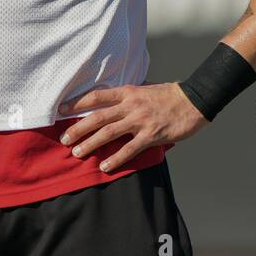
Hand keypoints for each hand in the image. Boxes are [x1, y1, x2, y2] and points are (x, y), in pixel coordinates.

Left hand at [58, 83, 207, 171]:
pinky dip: (116, 158)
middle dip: (78, 128)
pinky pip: (130, 148)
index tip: (60, 110)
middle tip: (64, 138)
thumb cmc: (168, 95)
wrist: (194, 100)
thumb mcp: (144, 89)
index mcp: (127, 92)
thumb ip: (127, 97)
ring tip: (77, 153)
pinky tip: (105, 166)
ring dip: (91, 143)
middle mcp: (130, 105)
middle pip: (97, 116)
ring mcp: (140, 120)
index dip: (76, 103)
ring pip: (109, 133)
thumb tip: (109, 103)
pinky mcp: (151, 135)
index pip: (96, 96)